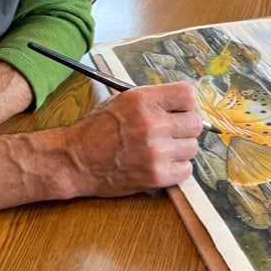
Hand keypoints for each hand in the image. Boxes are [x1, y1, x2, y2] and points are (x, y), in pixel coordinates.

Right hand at [59, 81, 201, 197]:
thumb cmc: (96, 129)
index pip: (188, 94)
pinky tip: (161, 163)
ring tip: (162, 148)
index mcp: (143, 100)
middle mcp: (152, 123)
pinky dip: (177, 168)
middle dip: (185, 126)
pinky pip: (186, 170)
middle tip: (172, 131)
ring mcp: (155, 151)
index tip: (180, 110)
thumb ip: (153, 100)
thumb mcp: (122, 100)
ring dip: (181, 148)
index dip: (186, 103)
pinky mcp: (155, 175)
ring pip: (192, 147)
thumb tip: (182, 104)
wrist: (76, 160)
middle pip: (195, 122)